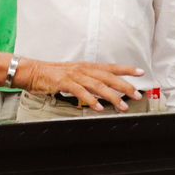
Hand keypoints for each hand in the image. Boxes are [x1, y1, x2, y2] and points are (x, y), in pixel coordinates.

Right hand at [19, 58, 143, 111]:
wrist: (33, 72)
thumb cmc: (54, 75)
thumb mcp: (75, 75)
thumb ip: (89, 81)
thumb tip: (103, 90)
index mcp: (87, 67)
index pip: (111, 67)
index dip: (126, 69)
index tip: (141, 73)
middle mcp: (84, 69)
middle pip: (108, 77)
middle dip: (124, 86)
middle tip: (136, 95)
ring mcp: (74, 75)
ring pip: (97, 85)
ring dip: (112, 96)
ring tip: (122, 106)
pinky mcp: (64, 83)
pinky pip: (80, 92)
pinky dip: (90, 100)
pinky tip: (98, 107)